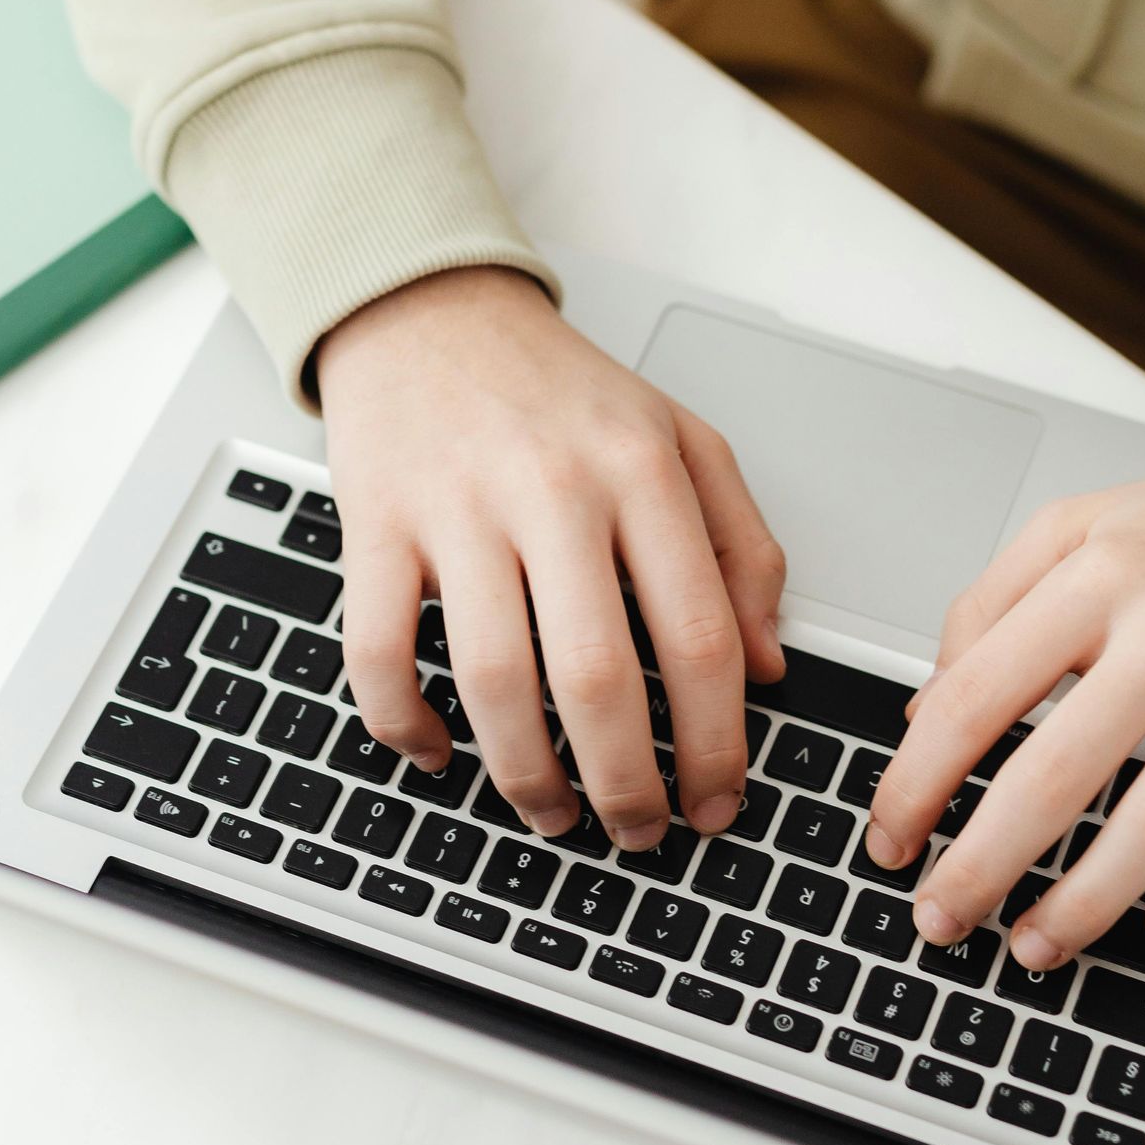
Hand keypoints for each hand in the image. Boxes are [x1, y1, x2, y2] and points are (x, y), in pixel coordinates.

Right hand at [317, 267, 785, 847]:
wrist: (430, 311)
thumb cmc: (557, 390)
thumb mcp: (681, 441)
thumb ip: (741, 547)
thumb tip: (768, 669)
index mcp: (643, 471)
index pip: (699, 636)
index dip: (715, 744)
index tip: (716, 802)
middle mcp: (554, 489)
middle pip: (599, 678)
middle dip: (625, 786)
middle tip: (639, 833)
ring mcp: (458, 509)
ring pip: (495, 681)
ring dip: (526, 777)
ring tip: (552, 814)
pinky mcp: (376, 525)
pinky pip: (379, 653)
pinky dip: (407, 726)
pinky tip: (439, 753)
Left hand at [864, 440, 1144, 969]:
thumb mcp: (1079, 530)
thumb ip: (989, 609)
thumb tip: (924, 713)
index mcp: (1099, 575)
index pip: (976, 697)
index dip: (916, 783)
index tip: (891, 837)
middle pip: (1055, 777)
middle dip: (981, 868)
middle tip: (941, 916)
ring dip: (1084, 907)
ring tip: (1034, 946)